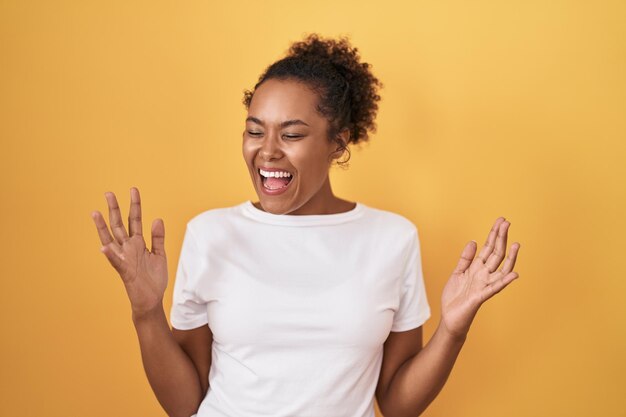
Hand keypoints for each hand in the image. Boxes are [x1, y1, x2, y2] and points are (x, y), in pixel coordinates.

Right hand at [91, 187, 167, 318]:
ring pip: (112, 240)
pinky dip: (111, 255)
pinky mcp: (125, 272)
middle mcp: (128, 248)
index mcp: (137, 243)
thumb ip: (157, 238)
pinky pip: (117, 262)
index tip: (133, 190)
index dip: (135, 205)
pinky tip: (104, 247)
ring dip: (103, 227)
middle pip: (119, 225)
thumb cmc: (153, 279)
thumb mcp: (159, 254)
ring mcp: (125, 259)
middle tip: (108, 193)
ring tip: (95, 213)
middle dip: (115, 209)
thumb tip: (157, 219)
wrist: (151, 300)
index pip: (135, 220)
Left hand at [440, 217, 520, 339]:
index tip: (501, 220)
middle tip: (507, 223)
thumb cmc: (455, 298)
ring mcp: (484, 285)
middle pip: (496, 254)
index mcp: (477, 268)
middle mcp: (484, 275)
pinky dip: (504, 281)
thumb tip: (473, 241)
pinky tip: (514, 274)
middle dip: (501, 238)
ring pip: (500, 269)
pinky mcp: (480, 297)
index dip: (494, 234)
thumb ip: (466, 258)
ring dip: (510, 258)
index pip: (489, 248)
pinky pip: (494, 288)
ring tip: (517, 244)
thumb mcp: (457, 273)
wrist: (450, 319)